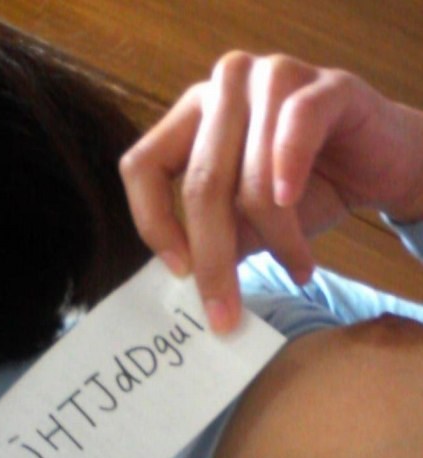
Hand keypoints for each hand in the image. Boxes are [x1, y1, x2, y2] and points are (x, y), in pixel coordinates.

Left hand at [120, 52, 422, 331]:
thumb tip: (186, 288)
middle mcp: (223, 88)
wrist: (381, 166)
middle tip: (227, 312)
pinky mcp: (325, 86)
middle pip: (200, 183)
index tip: (179, 274)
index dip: (154, 224)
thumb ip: (217, 242)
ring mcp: (272, 78)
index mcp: (192, 118)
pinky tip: (297, 206)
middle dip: (214, 258)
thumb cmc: (308, 191)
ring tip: (297, 266)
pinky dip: (291, 175)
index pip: (143, 166)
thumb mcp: (249, 224)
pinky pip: (296, 129)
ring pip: (251, 176)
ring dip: (276, 237)